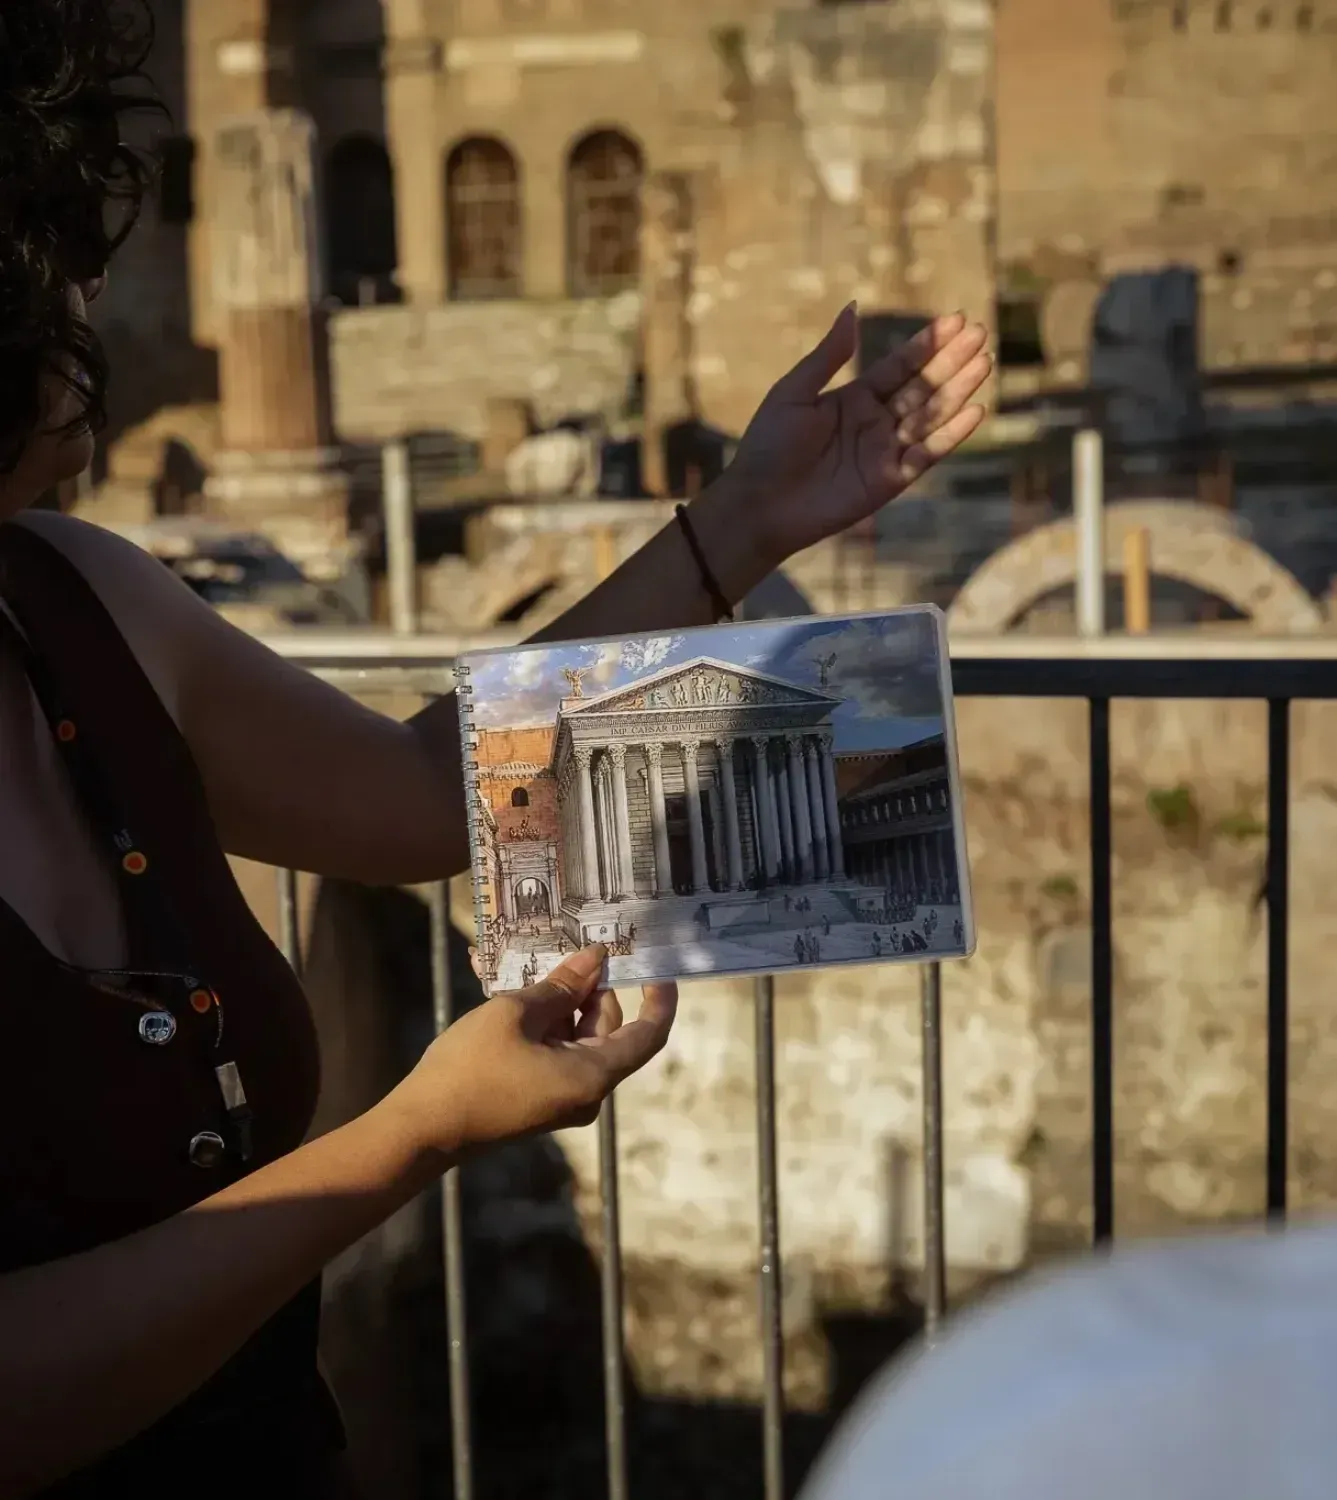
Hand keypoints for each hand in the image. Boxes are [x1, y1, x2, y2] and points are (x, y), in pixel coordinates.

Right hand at [387, 945, 676, 1159]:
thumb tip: (595, 960)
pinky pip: (552, 1049)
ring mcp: (561, 1096)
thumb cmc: (471, 1068)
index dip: (660, 999)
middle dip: (589, 986)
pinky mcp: (537, 1096)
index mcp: (593, 1075)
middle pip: (608, 1027)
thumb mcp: (515, 1013)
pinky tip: (506, 984)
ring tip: (527, 959)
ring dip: (557, 998)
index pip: (649, 1035)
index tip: (656, 965)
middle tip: (565, 948)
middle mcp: (587, 1091)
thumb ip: (560, 986)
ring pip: (576, 1035)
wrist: (422, 1128)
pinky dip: (539, 1019)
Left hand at [720, 306, 990, 564]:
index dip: (928, 344)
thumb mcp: (794, 391)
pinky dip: (951, 435)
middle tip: (980, 333)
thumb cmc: (768, 446)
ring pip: (931, 416)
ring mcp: (886, 451)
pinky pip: (927, 454)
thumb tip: (852, 307)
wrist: (759, 503)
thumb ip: (829, 355)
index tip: (956, 320)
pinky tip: (975, 411)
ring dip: (958, 390)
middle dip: (951, 361)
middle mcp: (876, 422)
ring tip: (984, 363)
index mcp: (855, 398)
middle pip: (922, 386)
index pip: (900, 366)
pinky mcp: (890, 480)